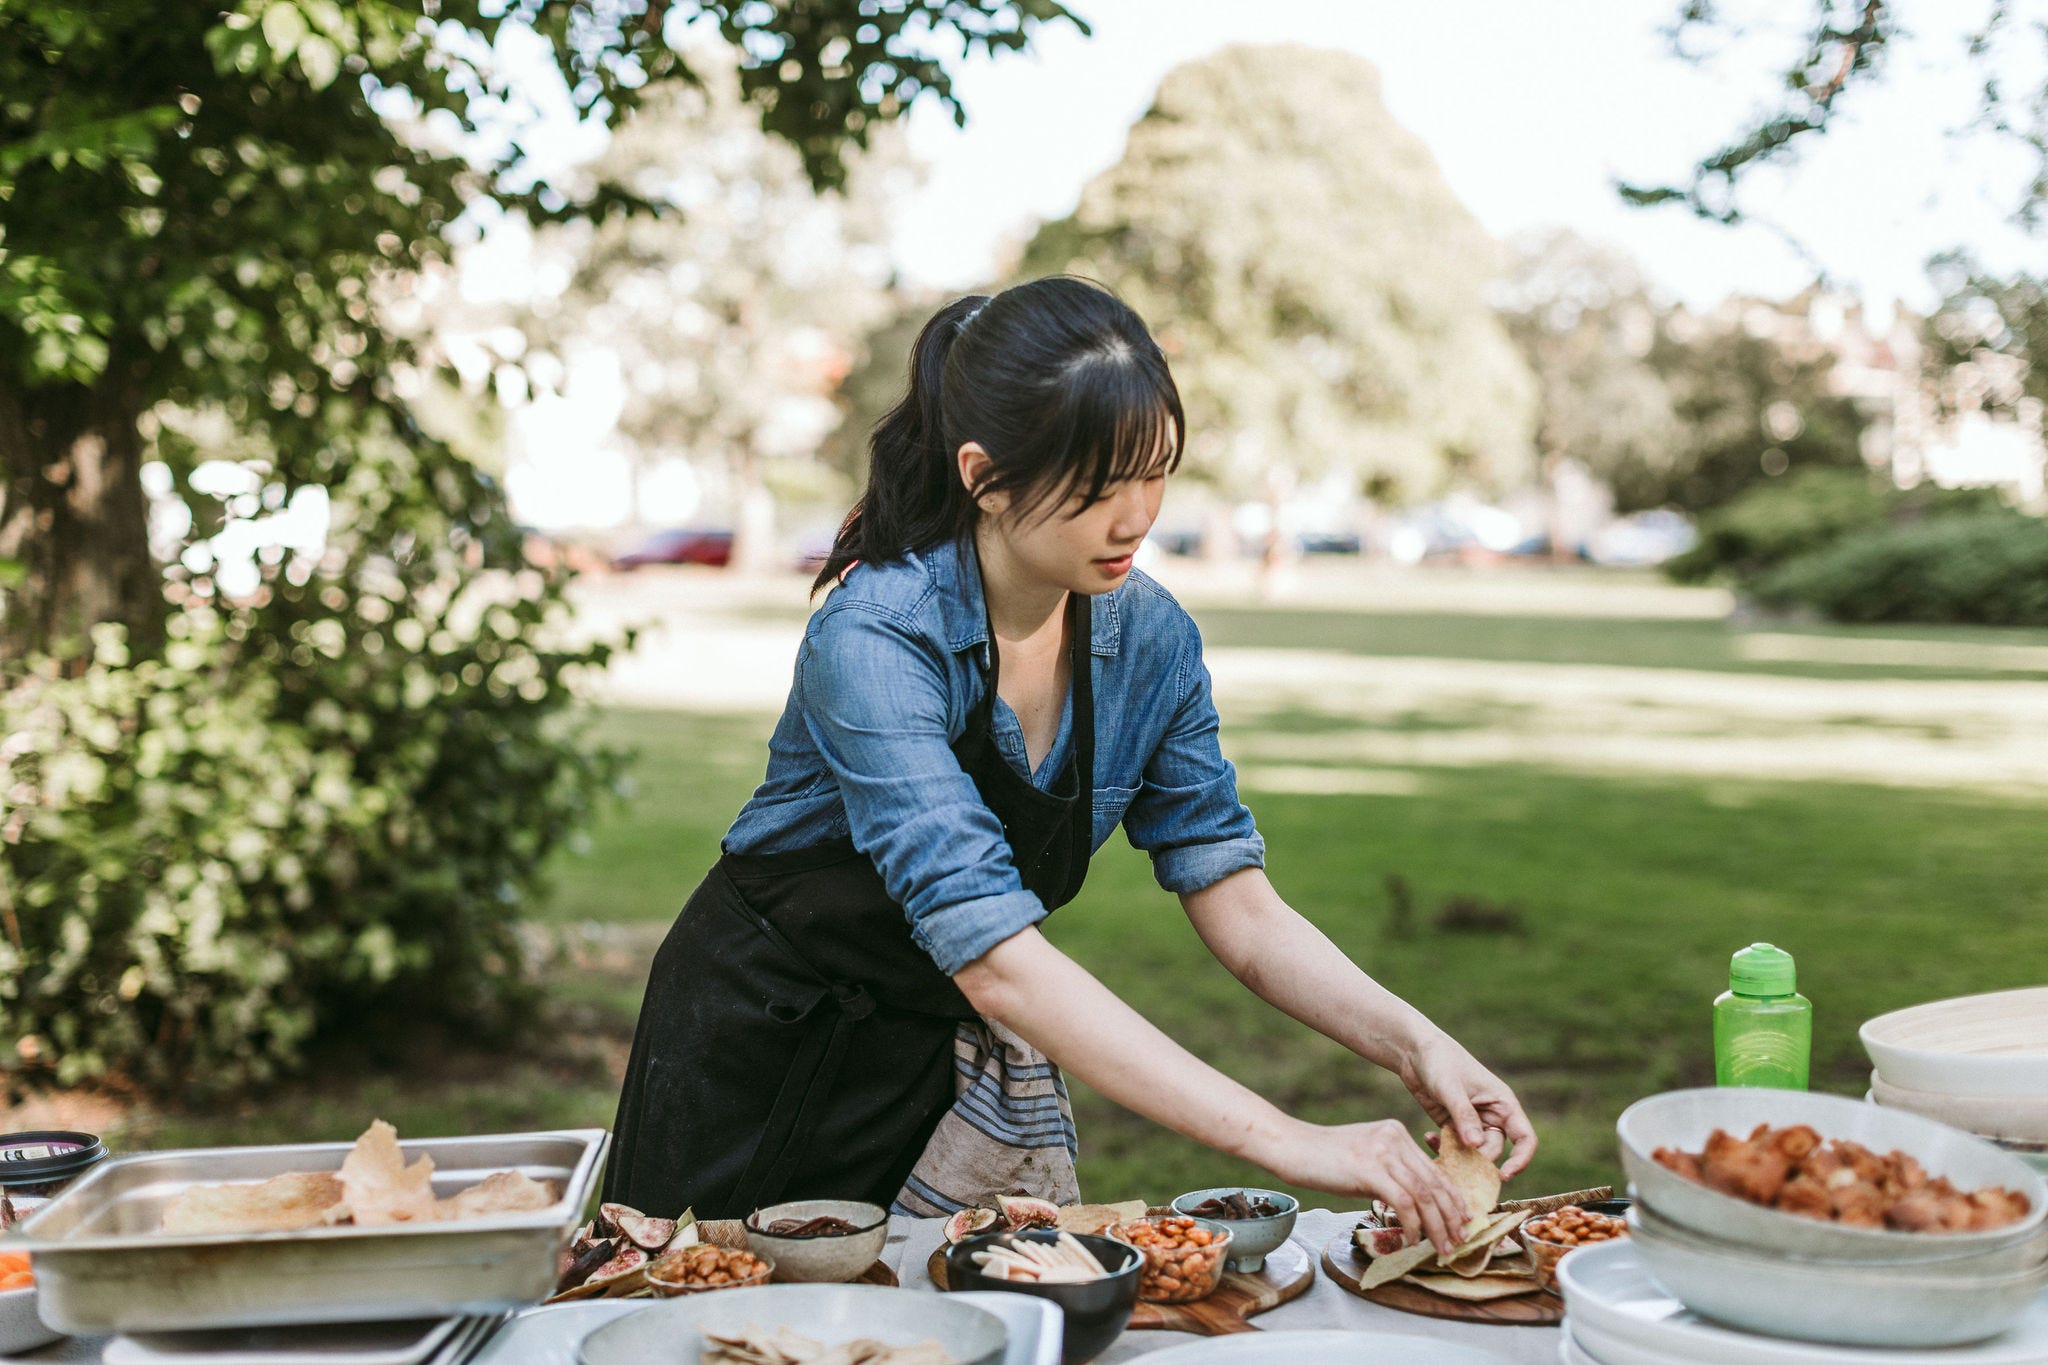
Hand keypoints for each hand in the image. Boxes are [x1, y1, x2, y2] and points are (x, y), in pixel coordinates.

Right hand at [1262, 1117, 1472, 1255]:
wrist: (1291, 1146)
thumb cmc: (1323, 1158)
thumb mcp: (1365, 1158)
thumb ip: (1389, 1171)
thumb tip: (1412, 1204)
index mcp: (1396, 1133)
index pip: (1434, 1170)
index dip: (1453, 1198)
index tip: (1462, 1221)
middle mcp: (1394, 1137)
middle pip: (1434, 1182)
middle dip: (1451, 1216)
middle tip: (1460, 1240)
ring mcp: (1382, 1151)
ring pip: (1424, 1194)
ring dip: (1437, 1226)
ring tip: (1442, 1248)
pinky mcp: (1370, 1168)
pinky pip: (1403, 1201)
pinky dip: (1412, 1225)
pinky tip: (1411, 1240)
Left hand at [1397, 1030, 1538, 1178]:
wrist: (1415, 1050)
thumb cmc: (1440, 1061)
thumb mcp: (1451, 1088)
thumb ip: (1464, 1116)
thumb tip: (1476, 1146)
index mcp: (1503, 1105)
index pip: (1525, 1139)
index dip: (1520, 1160)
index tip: (1504, 1175)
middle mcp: (1491, 1117)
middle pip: (1494, 1151)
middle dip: (1477, 1161)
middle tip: (1454, 1163)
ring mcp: (1472, 1123)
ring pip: (1473, 1153)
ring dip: (1457, 1157)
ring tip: (1437, 1150)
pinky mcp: (1452, 1126)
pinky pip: (1454, 1148)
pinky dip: (1443, 1149)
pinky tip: (1428, 1138)